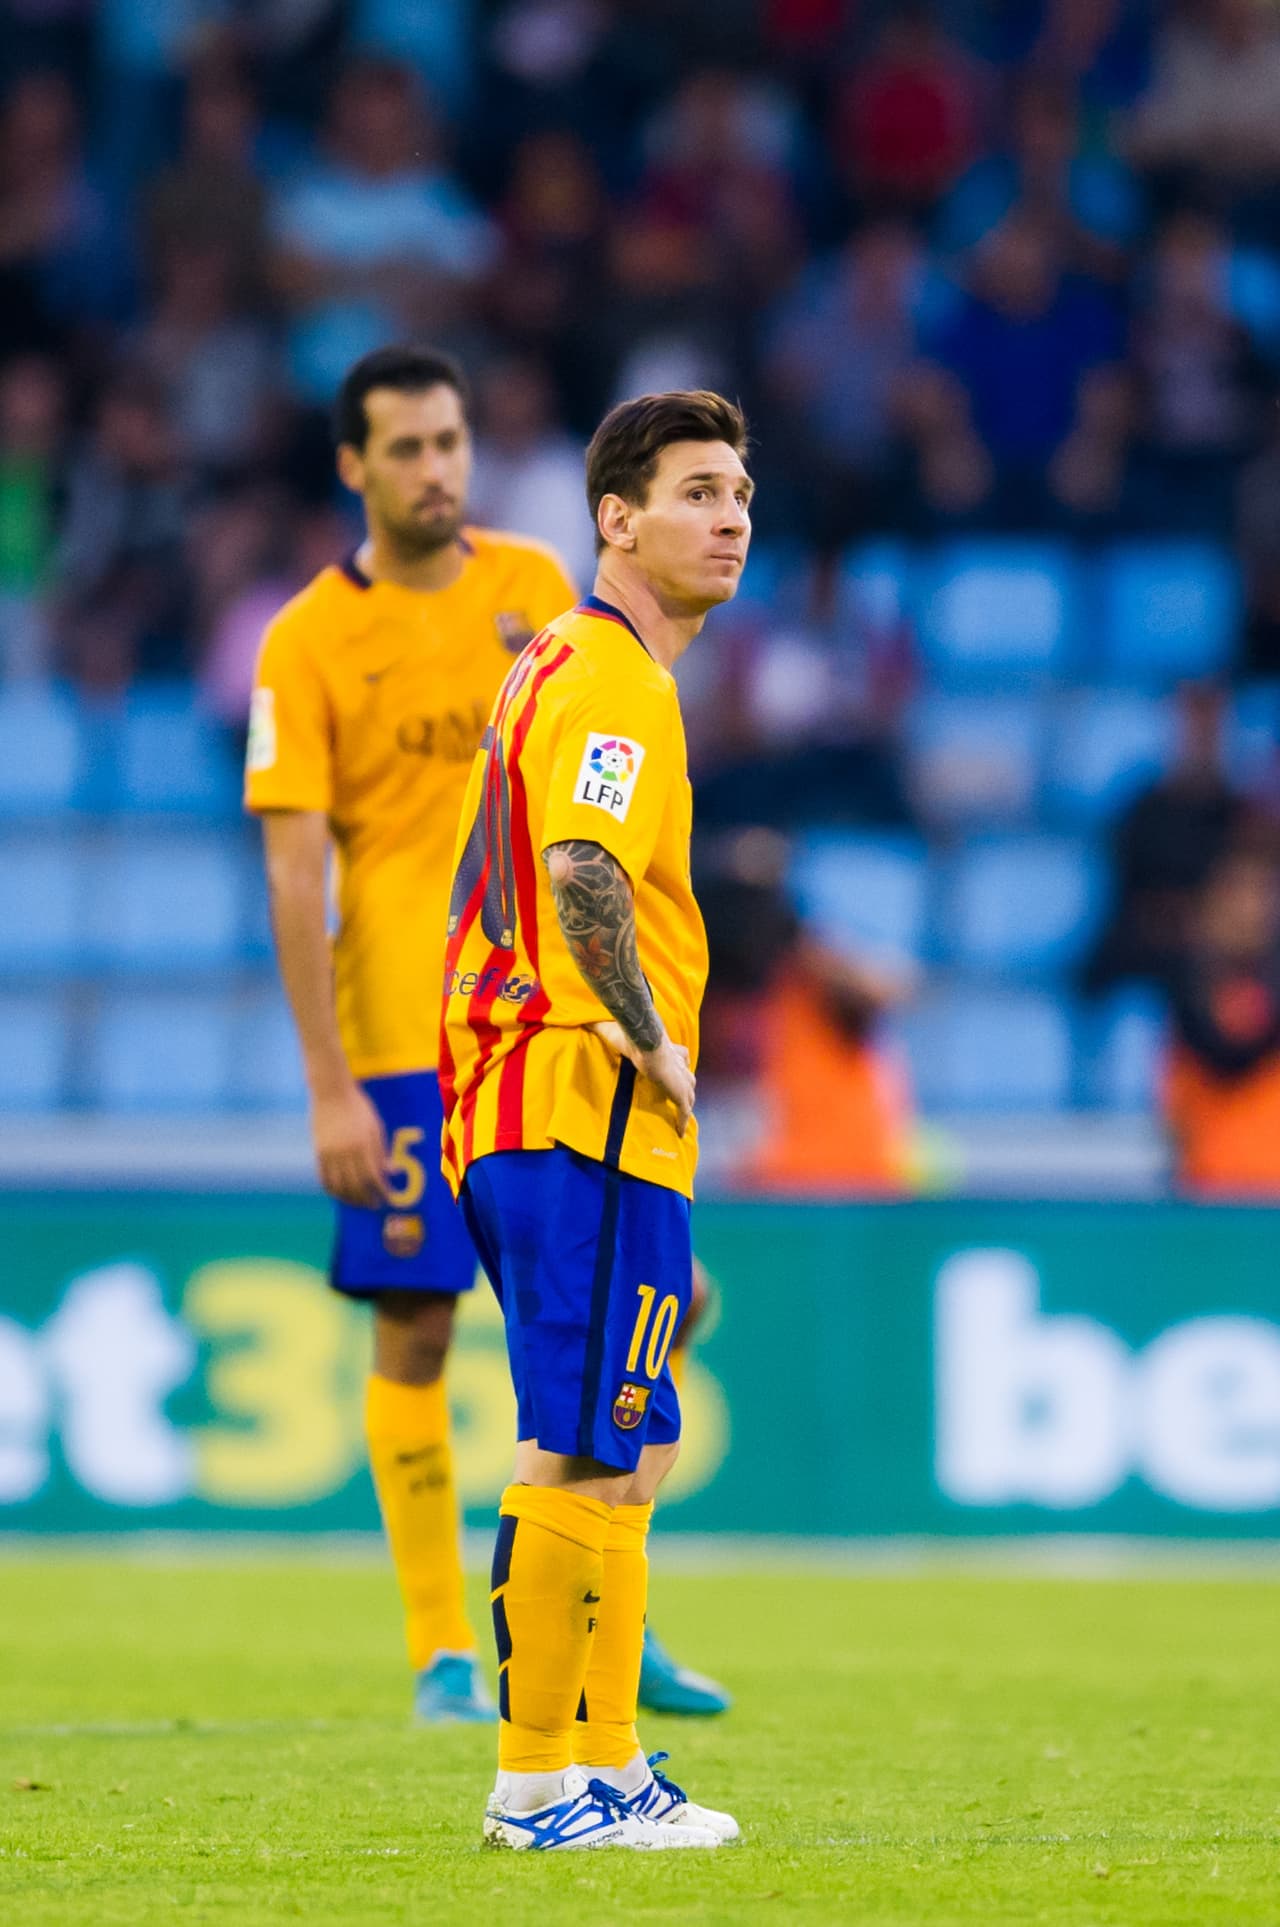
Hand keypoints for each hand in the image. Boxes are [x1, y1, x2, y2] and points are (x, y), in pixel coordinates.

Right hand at [310, 1080, 388, 1207]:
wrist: (331, 1092)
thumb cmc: (359, 1108)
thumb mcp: (376, 1127)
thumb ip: (382, 1152)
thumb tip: (392, 1172)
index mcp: (363, 1144)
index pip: (373, 1176)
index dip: (382, 1191)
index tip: (388, 1198)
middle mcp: (345, 1152)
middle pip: (356, 1185)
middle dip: (366, 1199)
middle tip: (374, 1204)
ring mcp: (330, 1153)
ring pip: (339, 1186)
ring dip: (350, 1199)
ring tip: (358, 1202)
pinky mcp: (318, 1152)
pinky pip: (324, 1178)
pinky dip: (333, 1190)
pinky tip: (341, 1193)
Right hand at [591, 1020, 694, 1136]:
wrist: (644, 1042)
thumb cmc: (631, 1036)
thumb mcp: (614, 1030)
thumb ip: (601, 1025)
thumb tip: (584, 1020)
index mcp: (668, 1049)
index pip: (681, 1055)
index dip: (680, 1062)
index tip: (677, 1069)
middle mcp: (679, 1064)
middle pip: (689, 1077)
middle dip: (685, 1085)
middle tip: (680, 1096)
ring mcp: (682, 1080)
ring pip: (689, 1095)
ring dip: (686, 1104)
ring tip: (680, 1115)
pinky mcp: (680, 1093)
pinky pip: (684, 1112)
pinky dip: (682, 1121)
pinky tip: (679, 1132)